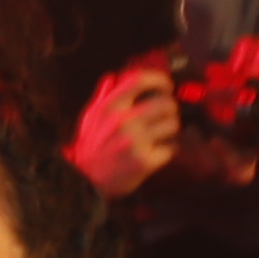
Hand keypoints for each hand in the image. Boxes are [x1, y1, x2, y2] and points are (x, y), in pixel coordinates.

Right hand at [71, 61, 182, 199]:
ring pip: (173, 125)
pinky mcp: (144, 161)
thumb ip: (103, 96)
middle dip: (170, 109)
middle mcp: (123, 121)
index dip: (158, 79)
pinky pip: (171, 148)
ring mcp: (135, 142)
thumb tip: (113, 77)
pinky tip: (159, 150)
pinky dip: (168, 149)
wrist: (85, 180)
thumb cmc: (91, 146)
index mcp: (110, 107)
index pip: (139, 80)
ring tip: (162, 133)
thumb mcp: (90, 117)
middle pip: (165, 103)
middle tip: (166, 114)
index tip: (166, 84)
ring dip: (171, 129)